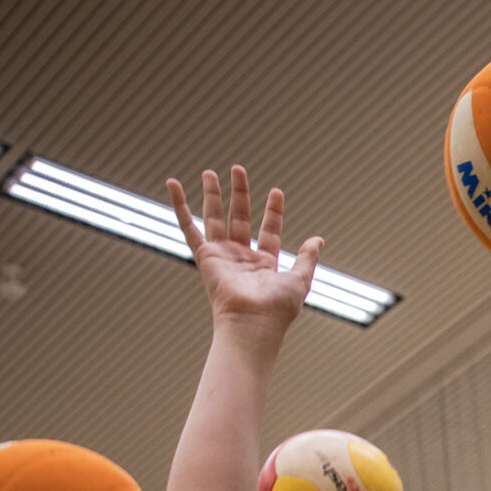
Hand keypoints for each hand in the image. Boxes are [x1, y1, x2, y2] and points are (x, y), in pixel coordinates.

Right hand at [165, 167, 320, 336]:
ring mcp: (221, 256)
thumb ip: (307, 258)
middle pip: (239, 217)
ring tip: (210, 172)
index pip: (268, 231)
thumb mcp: (300, 279)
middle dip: (240, 194)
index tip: (276, 191)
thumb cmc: (278, 307)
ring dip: (212, 194)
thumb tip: (318, 239)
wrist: (254, 321)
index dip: (273, 211)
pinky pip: (188, 226)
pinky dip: (179, 205)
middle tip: (238, 170)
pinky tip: (172, 184)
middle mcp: (241, 258)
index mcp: (264, 264)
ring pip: (215, 217)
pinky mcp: (205, 256)